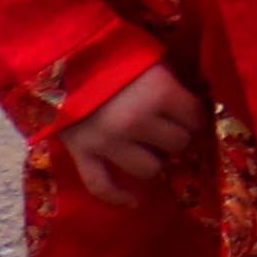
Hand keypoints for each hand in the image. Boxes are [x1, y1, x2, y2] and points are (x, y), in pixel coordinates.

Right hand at [58, 62, 203, 206]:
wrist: (60, 56)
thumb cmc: (114, 54)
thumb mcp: (154, 61)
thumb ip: (173, 85)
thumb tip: (195, 107)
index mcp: (161, 94)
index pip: (196, 119)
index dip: (195, 117)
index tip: (190, 114)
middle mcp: (138, 122)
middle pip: (177, 145)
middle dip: (177, 138)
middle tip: (170, 130)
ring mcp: (109, 142)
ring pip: (150, 170)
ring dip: (154, 162)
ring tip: (151, 151)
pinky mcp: (82, 154)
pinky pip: (102, 186)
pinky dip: (118, 197)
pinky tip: (135, 202)